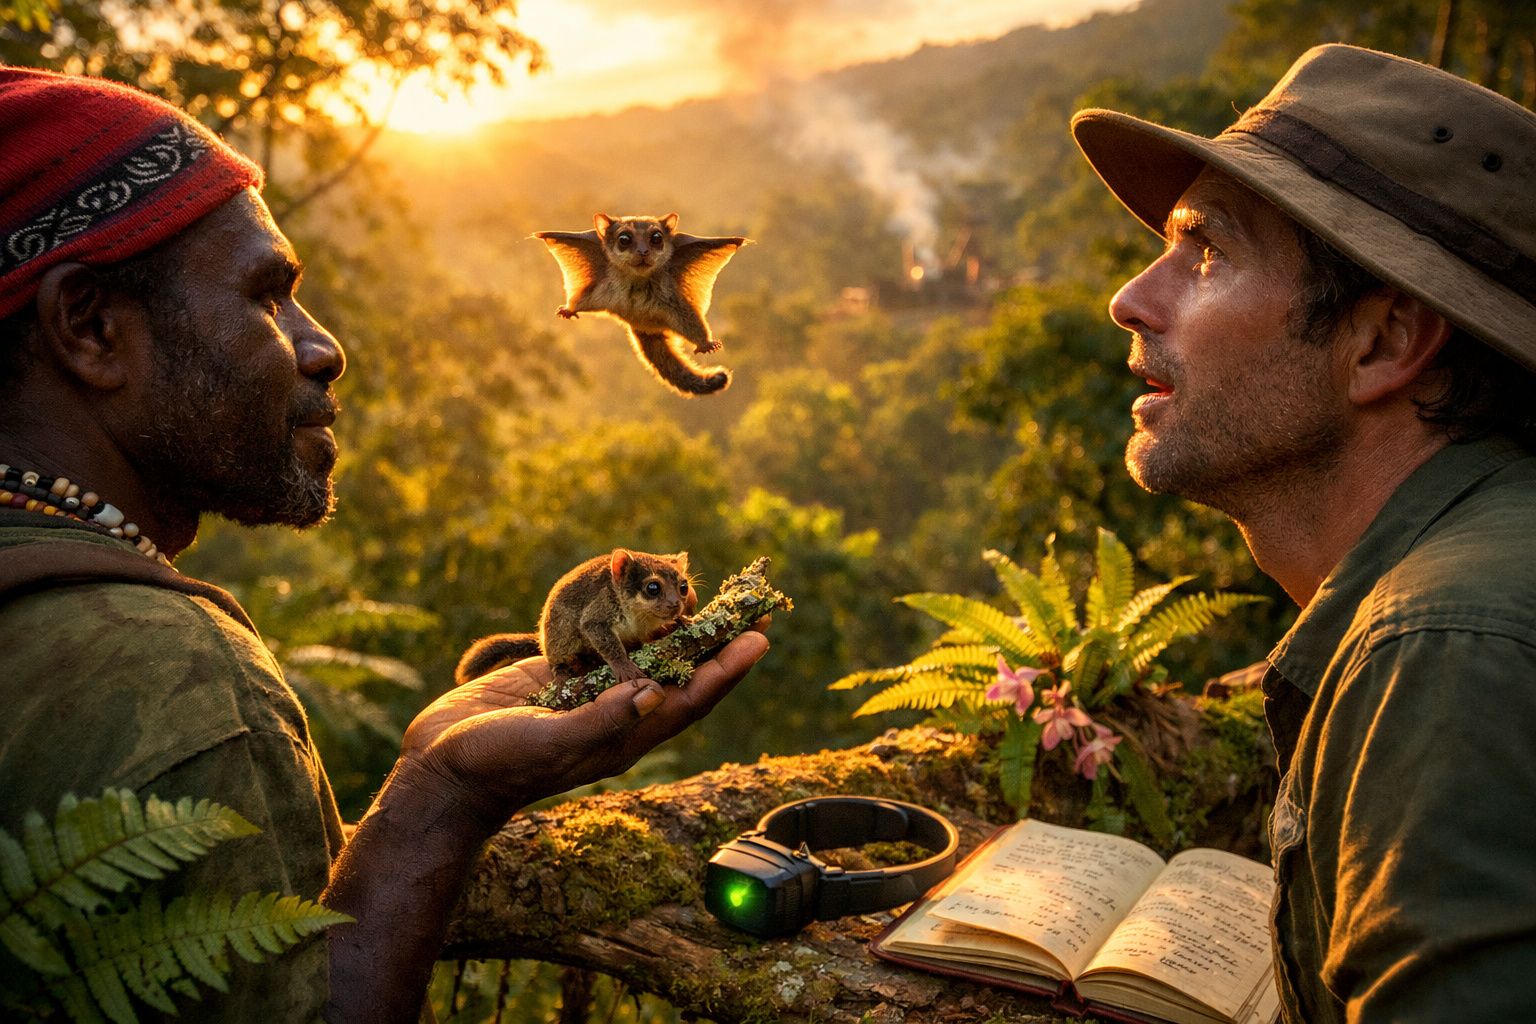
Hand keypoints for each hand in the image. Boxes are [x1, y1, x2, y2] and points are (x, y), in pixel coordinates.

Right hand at [396, 627, 769, 828]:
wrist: (443, 772)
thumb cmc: (498, 766)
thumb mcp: (552, 744)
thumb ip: (601, 720)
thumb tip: (652, 693)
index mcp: (627, 733)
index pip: (692, 696)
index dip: (728, 667)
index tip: (760, 636)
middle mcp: (618, 713)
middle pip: (681, 670)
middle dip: (716, 639)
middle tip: (750, 604)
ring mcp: (590, 694)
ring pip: (646, 653)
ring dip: (677, 625)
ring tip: (706, 593)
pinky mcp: (559, 677)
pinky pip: (605, 645)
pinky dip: (626, 621)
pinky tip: (640, 599)